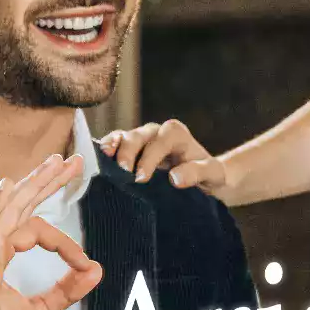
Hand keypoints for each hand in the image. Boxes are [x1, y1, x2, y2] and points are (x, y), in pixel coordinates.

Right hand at [0, 155, 102, 309]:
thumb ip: (66, 291)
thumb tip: (96, 270)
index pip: (33, 230)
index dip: (64, 241)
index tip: (83, 261)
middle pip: (16, 208)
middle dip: (43, 181)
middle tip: (69, 158)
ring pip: (4, 213)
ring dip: (28, 187)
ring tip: (52, 164)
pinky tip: (7, 190)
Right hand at [97, 119, 227, 191]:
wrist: (204, 177)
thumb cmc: (208, 174)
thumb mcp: (211, 174)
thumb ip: (196, 173)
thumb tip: (174, 178)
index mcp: (177, 134)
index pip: (160, 141)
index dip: (149, 158)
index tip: (141, 178)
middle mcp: (157, 132)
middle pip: (138, 135)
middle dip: (128, 152)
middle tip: (123, 172)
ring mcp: (142, 138)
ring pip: (124, 137)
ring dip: (114, 147)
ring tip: (106, 159)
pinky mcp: (131, 148)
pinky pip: (116, 142)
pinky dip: (107, 148)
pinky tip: (98, 157)